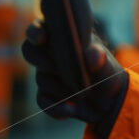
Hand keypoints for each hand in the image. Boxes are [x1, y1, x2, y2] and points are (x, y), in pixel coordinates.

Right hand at [21, 19, 127, 138]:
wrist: (109, 101)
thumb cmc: (106, 73)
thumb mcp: (107, 65)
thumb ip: (100, 58)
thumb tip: (90, 56)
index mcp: (63, 39)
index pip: (41, 28)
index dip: (36, 31)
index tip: (42, 38)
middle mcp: (50, 55)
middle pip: (30, 51)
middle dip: (40, 59)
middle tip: (57, 67)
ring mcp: (46, 75)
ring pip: (42, 79)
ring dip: (60, 88)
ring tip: (81, 94)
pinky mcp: (47, 96)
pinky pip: (43, 101)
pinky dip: (57, 107)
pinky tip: (71, 110)